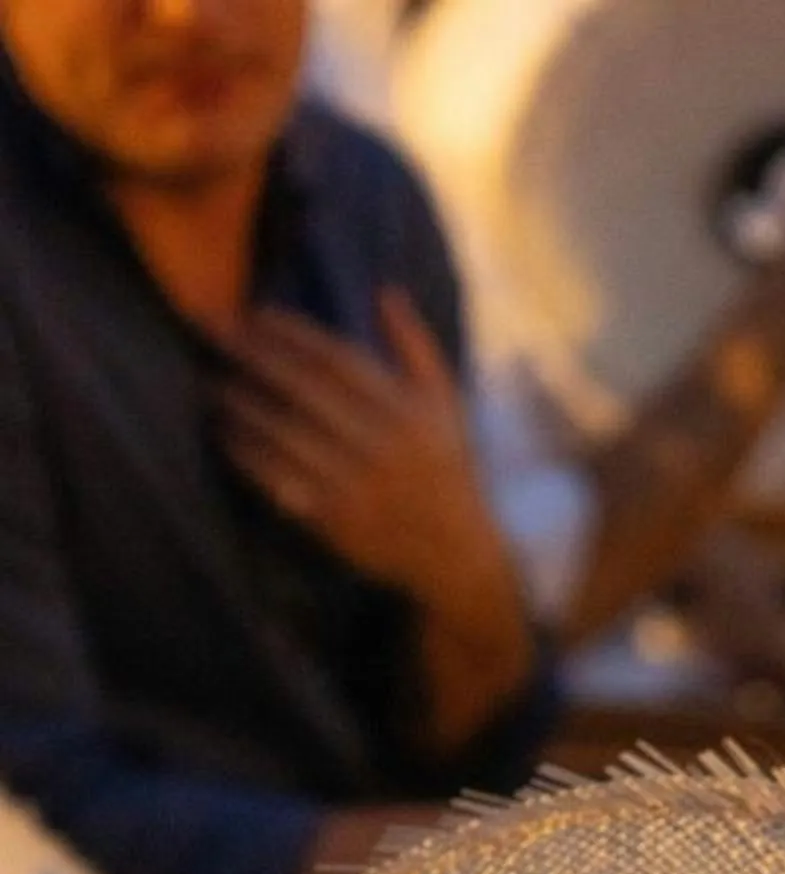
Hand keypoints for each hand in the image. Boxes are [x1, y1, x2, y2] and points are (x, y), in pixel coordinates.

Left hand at [220, 293, 524, 627]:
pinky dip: (248, 456)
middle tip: (213, 333)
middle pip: (302, 389)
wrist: (454, 553)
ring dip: (242, 406)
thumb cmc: (447, 468)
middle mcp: (377, 445)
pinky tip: (226, 436)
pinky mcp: (334, 520)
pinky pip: (279, 480)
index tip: (253, 315)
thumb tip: (383, 291)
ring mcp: (353, 484)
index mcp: (404, 410)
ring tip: (212, 385)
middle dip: (253, 357)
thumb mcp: (446, 404)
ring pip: (284, 435)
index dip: (290, 333)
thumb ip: (416, 346)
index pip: (335, 359)